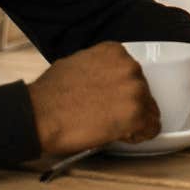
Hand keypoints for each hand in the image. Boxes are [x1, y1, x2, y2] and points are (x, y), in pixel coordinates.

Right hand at [28, 41, 159, 154]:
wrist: (37, 114)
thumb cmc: (49, 94)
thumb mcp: (76, 64)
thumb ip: (98, 68)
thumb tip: (104, 80)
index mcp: (115, 52)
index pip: (132, 74)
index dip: (121, 92)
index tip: (109, 102)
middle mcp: (129, 66)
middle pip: (143, 91)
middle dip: (129, 106)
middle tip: (107, 118)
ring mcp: (135, 89)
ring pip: (149, 110)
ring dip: (134, 121)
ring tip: (110, 128)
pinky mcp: (136, 114)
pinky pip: (151, 128)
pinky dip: (139, 136)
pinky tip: (120, 136)